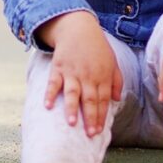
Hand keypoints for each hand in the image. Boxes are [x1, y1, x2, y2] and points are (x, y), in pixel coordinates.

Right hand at [42, 12, 123, 135]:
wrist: (78, 28)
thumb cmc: (97, 47)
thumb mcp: (112, 61)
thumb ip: (116, 81)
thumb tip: (116, 100)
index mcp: (103, 76)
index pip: (103, 100)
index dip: (101, 116)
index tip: (98, 131)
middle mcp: (88, 76)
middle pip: (90, 99)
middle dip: (90, 117)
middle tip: (89, 134)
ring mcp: (72, 72)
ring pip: (72, 93)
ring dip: (72, 108)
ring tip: (72, 123)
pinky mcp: (58, 68)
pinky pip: (53, 83)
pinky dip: (49, 94)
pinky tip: (47, 106)